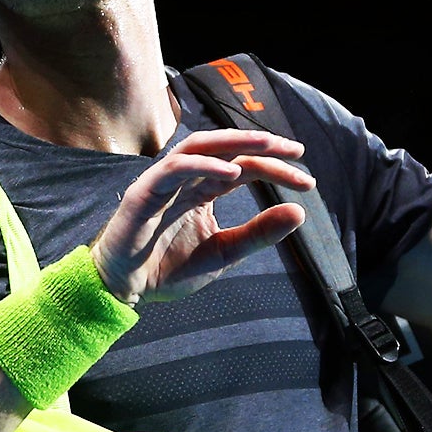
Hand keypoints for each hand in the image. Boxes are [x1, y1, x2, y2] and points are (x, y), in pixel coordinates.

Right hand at [91, 130, 310, 303]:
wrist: (123, 291)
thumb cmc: (166, 269)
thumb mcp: (223, 253)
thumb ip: (258, 234)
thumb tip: (300, 212)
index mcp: (203, 190)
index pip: (245, 167)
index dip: (276, 168)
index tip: (308, 182)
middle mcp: (186, 179)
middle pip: (226, 148)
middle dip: (261, 144)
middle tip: (297, 150)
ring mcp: (164, 181)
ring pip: (199, 145)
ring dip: (234, 141)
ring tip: (267, 144)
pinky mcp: (145, 191)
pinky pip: (174, 168)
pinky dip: (203, 165)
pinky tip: (232, 172)